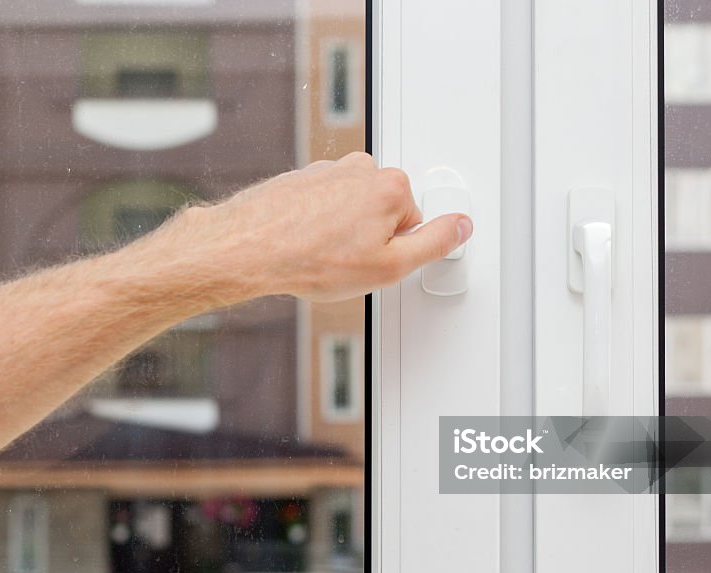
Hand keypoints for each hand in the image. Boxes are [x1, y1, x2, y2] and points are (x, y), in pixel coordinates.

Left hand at [199, 152, 473, 301]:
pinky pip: (321, 206)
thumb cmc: (311, 258)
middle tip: (345, 260)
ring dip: (340, 231)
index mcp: (390, 185)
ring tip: (320, 254)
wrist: (248, 248)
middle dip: (368, 237)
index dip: (392, 251)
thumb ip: (434, 244)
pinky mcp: (301, 178)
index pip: (412, 224)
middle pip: (382, 212)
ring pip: (350, 209)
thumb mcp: (390, 267)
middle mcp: (360, 168)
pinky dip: (315, 224)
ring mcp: (327, 170)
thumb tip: (462, 227)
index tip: (370, 261)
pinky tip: (301, 243)